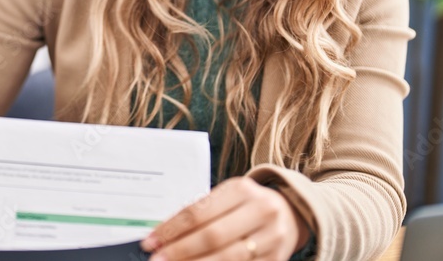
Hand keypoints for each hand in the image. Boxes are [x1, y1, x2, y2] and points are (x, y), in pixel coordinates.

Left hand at [141, 177, 308, 260]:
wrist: (292, 212)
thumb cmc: (248, 204)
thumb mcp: (227, 197)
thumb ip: (200, 212)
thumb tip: (162, 235)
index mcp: (242, 189)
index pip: (198, 212)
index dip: (171, 229)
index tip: (149, 242)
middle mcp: (261, 211)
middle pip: (212, 236)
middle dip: (180, 251)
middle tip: (156, 260)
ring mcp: (272, 237)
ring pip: (228, 257)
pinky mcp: (277, 259)